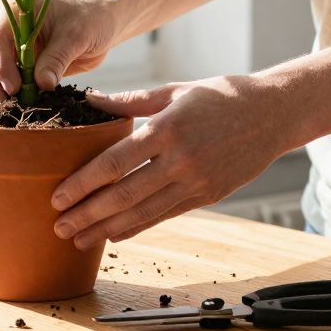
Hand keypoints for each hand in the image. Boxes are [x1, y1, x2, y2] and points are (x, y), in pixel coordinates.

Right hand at [0, 0, 122, 102]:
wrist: (101, 21)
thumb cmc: (90, 19)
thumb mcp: (77, 36)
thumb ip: (57, 59)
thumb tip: (41, 85)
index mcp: (16, 9)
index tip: (14, 87)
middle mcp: (4, 24)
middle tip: (1, 105)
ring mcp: (7, 44)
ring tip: (6, 110)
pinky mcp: (14, 62)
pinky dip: (1, 94)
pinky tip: (12, 108)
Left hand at [50, 77, 294, 249]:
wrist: (272, 114)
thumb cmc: (218, 96)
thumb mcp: (173, 90)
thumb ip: (130, 101)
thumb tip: (90, 99)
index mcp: (166, 129)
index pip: (115, 162)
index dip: (84, 183)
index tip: (58, 196)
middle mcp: (180, 160)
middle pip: (124, 194)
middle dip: (88, 214)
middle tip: (58, 226)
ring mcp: (196, 181)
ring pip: (144, 212)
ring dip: (107, 229)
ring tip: (79, 239)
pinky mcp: (208, 195)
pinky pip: (165, 215)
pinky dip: (137, 227)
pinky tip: (114, 235)